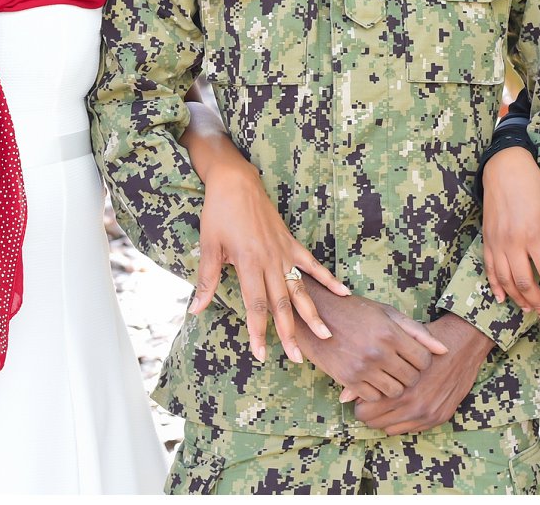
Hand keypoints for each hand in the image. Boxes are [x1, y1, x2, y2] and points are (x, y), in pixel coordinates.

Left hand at [192, 156, 349, 363]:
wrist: (236, 181)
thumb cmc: (219, 213)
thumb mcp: (208, 246)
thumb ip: (207, 280)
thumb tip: (196, 309)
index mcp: (248, 263)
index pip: (256, 306)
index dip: (258, 331)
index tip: (260, 354)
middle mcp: (269, 261)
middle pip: (282, 304)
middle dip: (289, 333)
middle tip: (297, 359)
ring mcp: (283, 252)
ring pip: (300, 289)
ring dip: (312, 314)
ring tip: (326, 335)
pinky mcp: (291, 243)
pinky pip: (312, 265)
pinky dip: (328, 279)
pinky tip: (343, 293)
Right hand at [297, 281, 448, 401]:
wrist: (316, 316)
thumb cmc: (355, 311)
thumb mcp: (387, 313)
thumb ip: (417, 331)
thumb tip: (444, 350)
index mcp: (390, 332)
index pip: (424, 359)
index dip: (422, 359)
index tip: (412, 355)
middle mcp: (378, 352)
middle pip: (411, 378)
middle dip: (410, 373)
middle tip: (400, 365)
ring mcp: (363, 368)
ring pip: (395, 391)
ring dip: (394, 384)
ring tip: (387, 372)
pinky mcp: (348, 379)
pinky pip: (374, 397)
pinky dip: (376, 391)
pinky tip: (371, 377)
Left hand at [351, 312, 494, 434]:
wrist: (463, 343)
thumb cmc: (422, 340)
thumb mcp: (393, 346)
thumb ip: (368, 372)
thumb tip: (343, 397)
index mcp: (400, 388)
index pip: (364, 412)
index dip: (360, 401)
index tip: (363, 391)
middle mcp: (414, 406)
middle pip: (375, 423)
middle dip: (370, 411)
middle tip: (372, 397)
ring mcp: (428, 413)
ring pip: (391, 429)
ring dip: (386, 417)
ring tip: (387, 400)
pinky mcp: (439, 417)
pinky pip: (411, 430)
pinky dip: (404, 419)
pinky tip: (403, 404)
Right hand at [482, 147, 539, 317]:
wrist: (504, 170)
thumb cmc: (533, 189)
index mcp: (534, 235)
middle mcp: (513, 242)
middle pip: (525, 282)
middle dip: (537, 302)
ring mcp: (497, 242)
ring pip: (505, 280)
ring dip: (517, 298)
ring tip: (528, 309)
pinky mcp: (487, 240)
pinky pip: (490, 268)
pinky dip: (495, 285)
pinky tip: (502, 298)